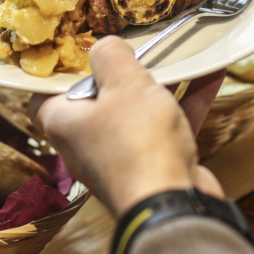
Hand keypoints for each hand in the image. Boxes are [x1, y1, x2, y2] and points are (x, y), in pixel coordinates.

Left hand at [28, 36, 226, 218]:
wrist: (175, 207)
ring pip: (137, 112)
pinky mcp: (156, 166)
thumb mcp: (123, 84)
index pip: (43, 96)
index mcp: (64, 124)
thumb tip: (105, 46)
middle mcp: (87, 144)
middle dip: (118, 73)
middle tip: (134, 46)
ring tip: (175, 53)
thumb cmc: (138, 144)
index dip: (57, 72)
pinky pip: (168, 126)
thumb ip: (111, 56)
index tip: (76, 50)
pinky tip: (210, 72)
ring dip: (159, 83)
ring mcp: (122, 158)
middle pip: (96, 100)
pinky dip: (186, 100)